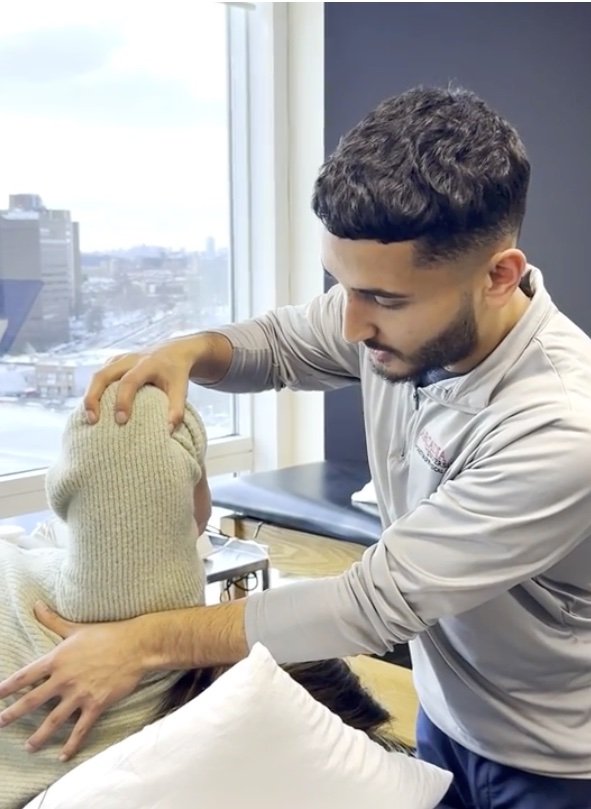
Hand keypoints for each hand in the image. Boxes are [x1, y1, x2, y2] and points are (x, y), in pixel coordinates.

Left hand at [0, 603, 146, 759]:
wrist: (136, 646)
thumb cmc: (106, 634)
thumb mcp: (76, 628)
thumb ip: (52, 620)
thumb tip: (35, 604)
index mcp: (57, 659)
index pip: (24, 676)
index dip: (6, 687)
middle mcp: (64, 679)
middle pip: (32, 701)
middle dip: (13, 714)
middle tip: (0, 724)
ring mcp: (79, 694)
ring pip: (52, 721)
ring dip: (38, 736)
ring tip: (28, 747)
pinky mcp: (96, 705)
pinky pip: (80, 729)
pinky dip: (71, 745)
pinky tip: (63, 756)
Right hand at [83, 340, 195, 428]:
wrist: (174, 350)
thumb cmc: (176, 373)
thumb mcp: (181, 388)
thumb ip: (177, 409)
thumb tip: (168, 431)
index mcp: (147, 364)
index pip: (129, 381)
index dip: (123, 400)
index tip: (121, 421)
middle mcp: (129, 359)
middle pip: (102, 375)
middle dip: (93, 397)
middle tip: (93, 420)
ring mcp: (119, 360)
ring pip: (97, 375)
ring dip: (90, 396)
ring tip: (90, 419)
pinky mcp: (114, 363)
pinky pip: (99, 377)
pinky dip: (94, 392)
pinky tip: (94, 410)